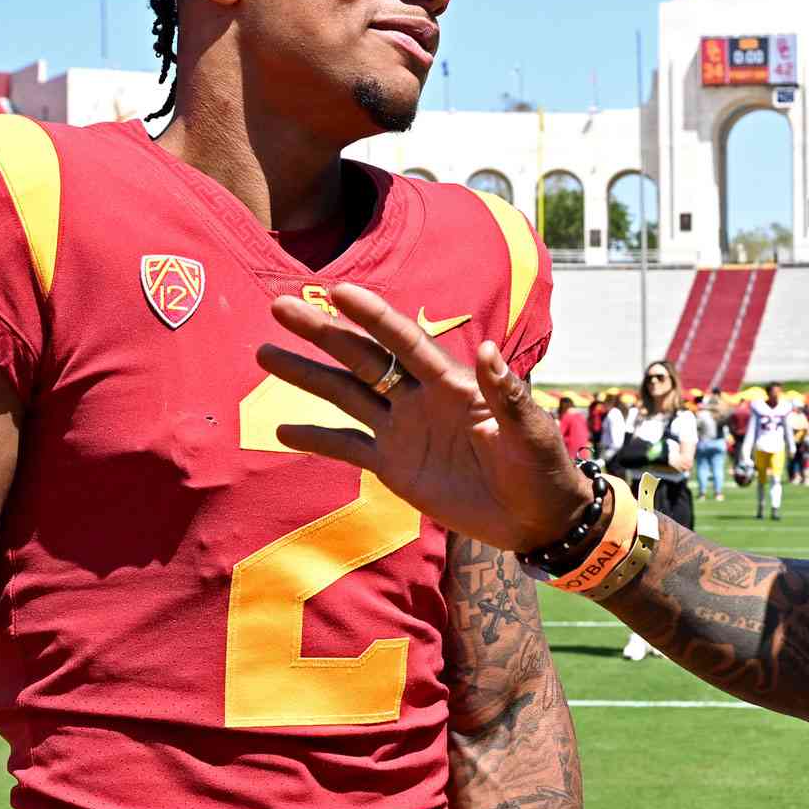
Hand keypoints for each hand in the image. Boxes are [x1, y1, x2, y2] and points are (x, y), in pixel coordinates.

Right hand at [258, 285, 588, 551]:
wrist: (537, 518)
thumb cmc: (542, 468)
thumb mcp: (530, 432)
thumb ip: (507, 394)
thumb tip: (489, 350)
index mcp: (453, 384)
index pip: (405, 342)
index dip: (372, 316)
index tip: (336, 290)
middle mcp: (421, 399)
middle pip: (363, 359)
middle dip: (322, 333)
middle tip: (280, 306)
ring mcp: (404, 431)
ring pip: (346, 396)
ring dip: (307, 376)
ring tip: (266, 354)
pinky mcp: (395, 467)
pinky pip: (348, 448)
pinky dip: (317, 439)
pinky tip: (282, 430)